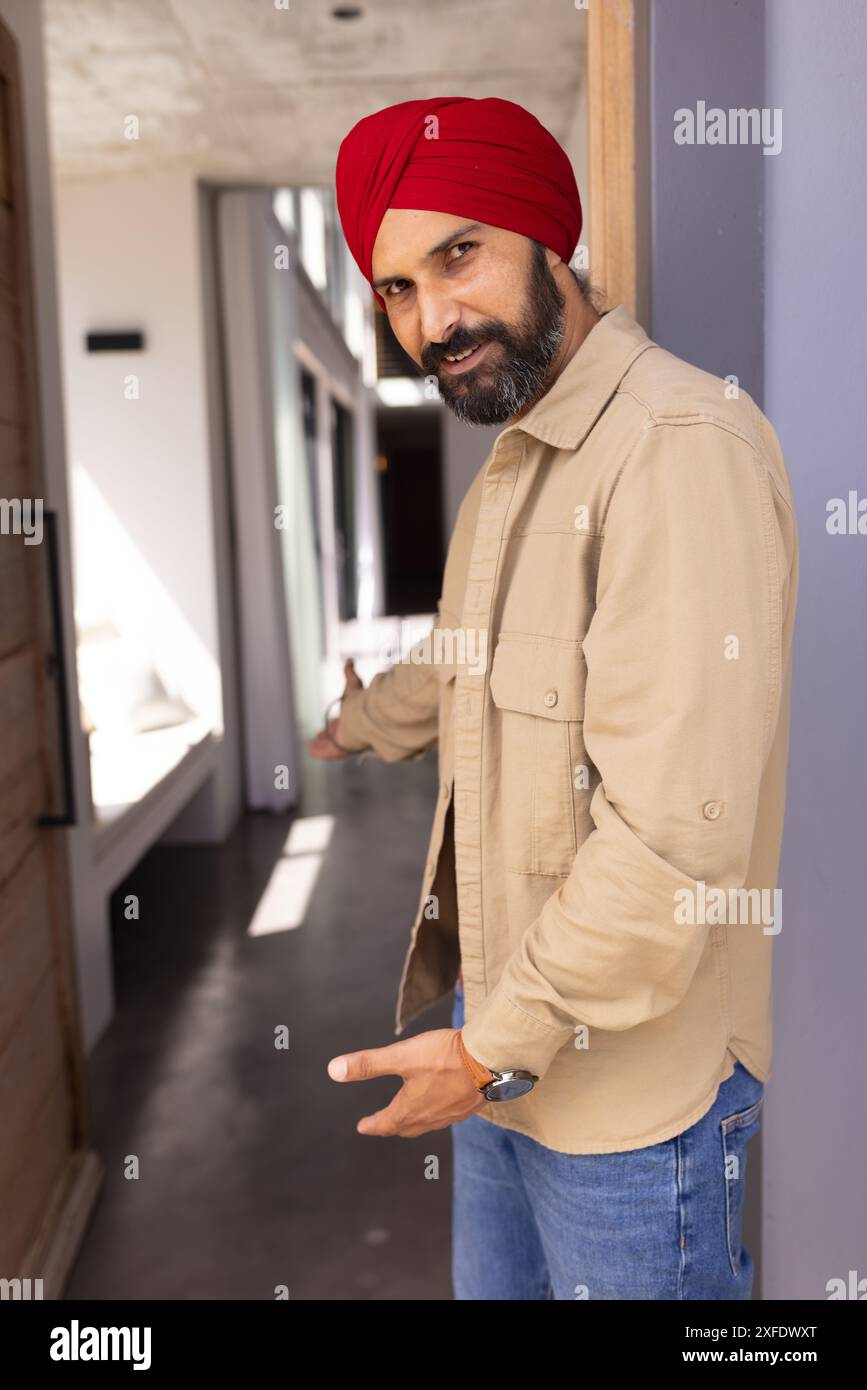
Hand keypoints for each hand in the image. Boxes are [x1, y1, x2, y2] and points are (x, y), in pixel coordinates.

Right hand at [308, 658, 362, 759]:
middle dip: (329, 735)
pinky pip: (326, 752)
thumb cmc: (361, 703)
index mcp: (353, 718)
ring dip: (323, 744)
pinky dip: (319, 751)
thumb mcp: (352, 685)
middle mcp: (348, 731)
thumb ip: (350, 674)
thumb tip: (349, 660)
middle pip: (337, 735)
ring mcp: (342, 742)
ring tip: (313, 744)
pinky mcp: (337, 750)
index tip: (333, 722)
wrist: (365, 719)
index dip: (338, 722)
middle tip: (319, 735)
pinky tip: (311, 750)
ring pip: (331, 745)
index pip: (345, 721)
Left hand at [327, 1028, 488, 1136]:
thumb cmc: (444, 1056)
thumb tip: (333, 1070)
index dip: (372, 1124)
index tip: (362, 1127)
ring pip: (428, 1123)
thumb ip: (368, 1064)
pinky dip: (437, 1113)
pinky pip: (448, 1116)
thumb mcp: (401, 1056)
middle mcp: (430, 1117)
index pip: (385, 1123)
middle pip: (406, 1127)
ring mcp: (452, 1114)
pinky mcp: (470, 1106)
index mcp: (411, 1109)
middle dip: (392, 1125)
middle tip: (383, 1124)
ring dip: (415, 1121)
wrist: (489, 1059)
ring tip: (410, 1116)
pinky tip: (442, 1103)